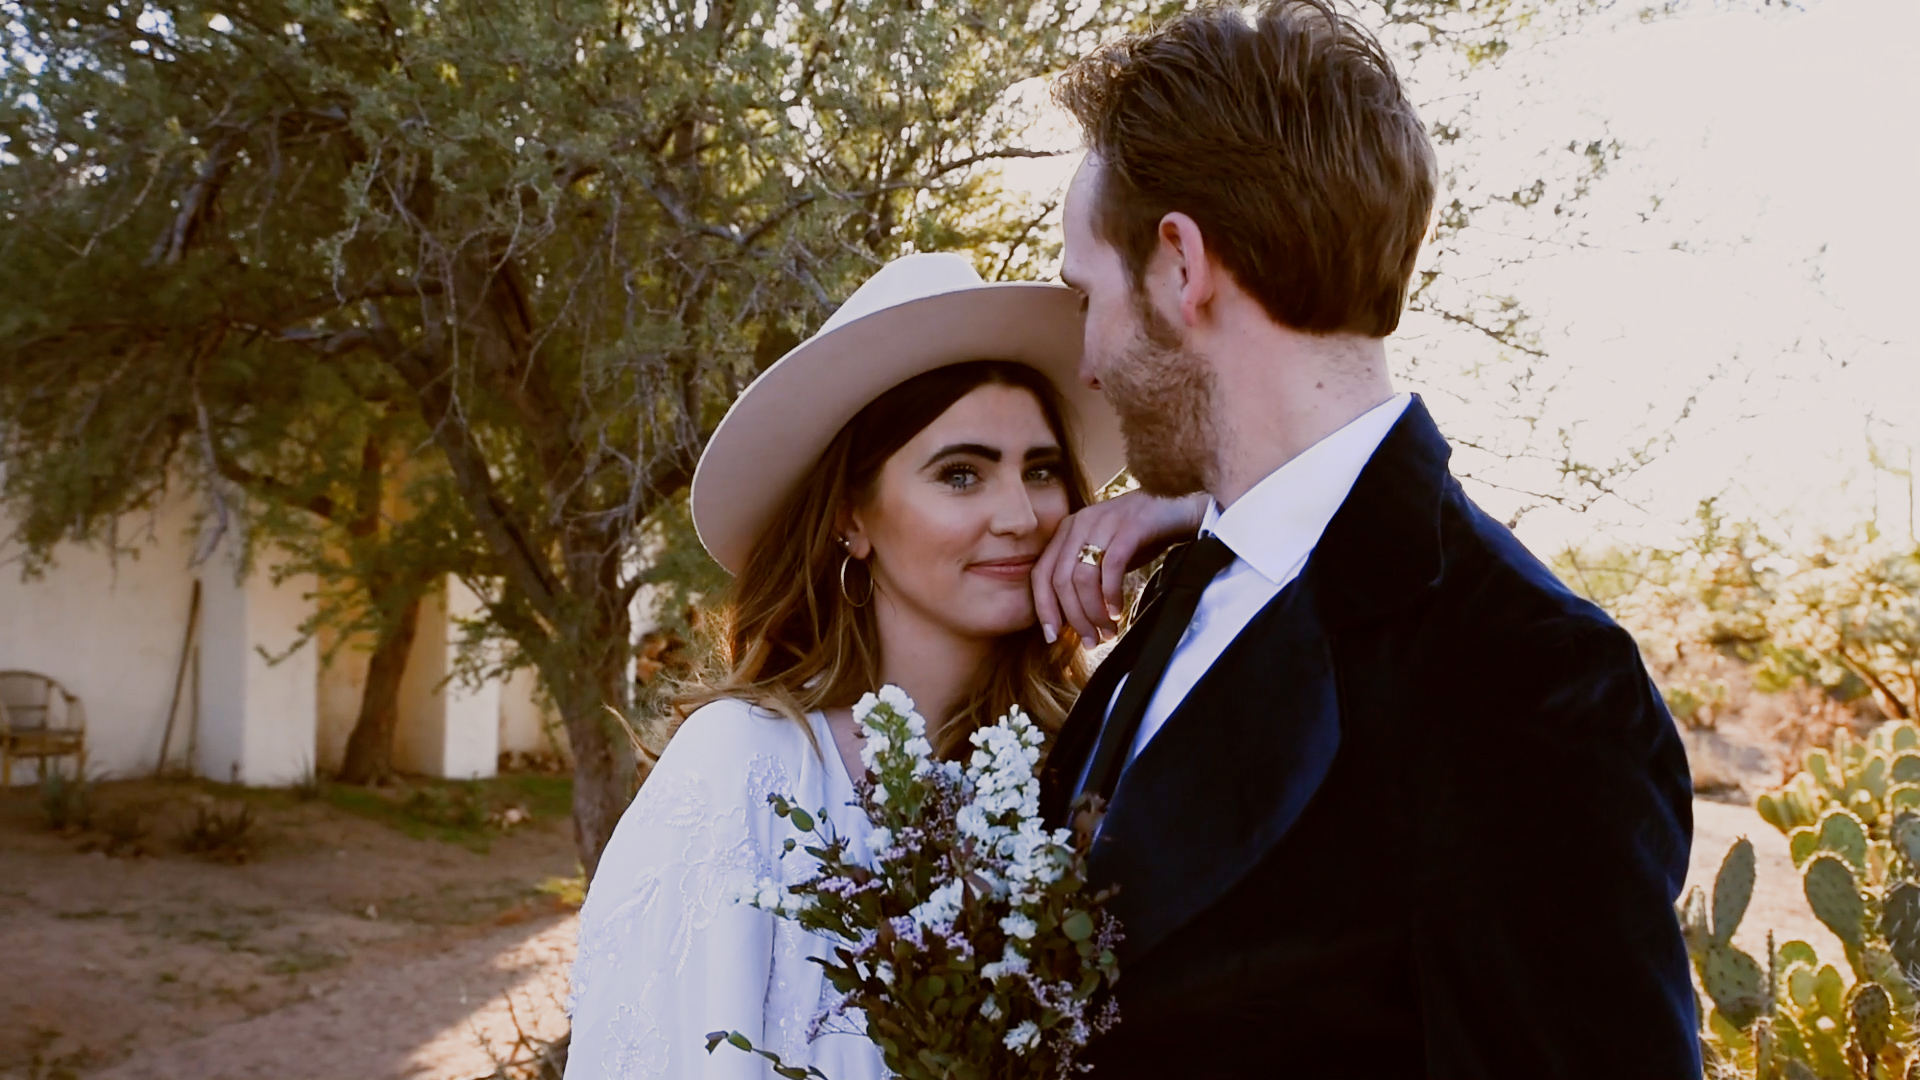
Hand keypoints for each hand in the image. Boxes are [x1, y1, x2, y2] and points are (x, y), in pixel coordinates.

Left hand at [1033, 490, 1207, 644]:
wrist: (1177, 510)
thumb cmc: (1138, 537)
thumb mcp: (1102, 554)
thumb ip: (1084, 578)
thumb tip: (1073, 620)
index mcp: (1066, 531)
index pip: (1041, 574)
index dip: (1044, 608)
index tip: (1053, 636)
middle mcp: (1079, 524)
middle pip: (1061, 580)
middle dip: (1074, 618)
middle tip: (1091, 640)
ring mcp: (1103, 523)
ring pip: (1083, 577)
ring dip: (1093, 612)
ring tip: (1108, 631)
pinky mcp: (1129, 527)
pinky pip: (1111, 567)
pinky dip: (1111, 595)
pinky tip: (1118, 611)